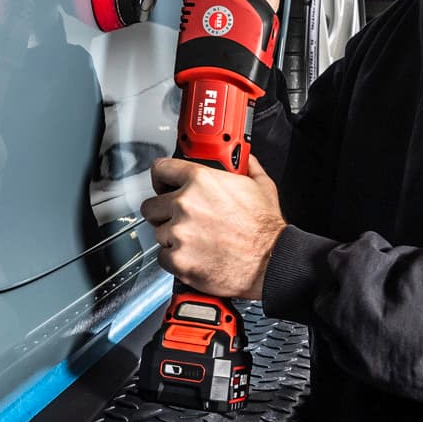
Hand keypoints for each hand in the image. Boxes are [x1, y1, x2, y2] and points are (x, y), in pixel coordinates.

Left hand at [139, 152, 285, 300]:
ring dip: (172, 237)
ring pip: (158, 233)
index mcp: (200, 181)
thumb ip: (246, 167)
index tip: (163, 186)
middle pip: (151, 206)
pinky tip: (194, 257)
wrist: (271, 262)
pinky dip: (175, 259)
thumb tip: (243, 159)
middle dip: (163, 213)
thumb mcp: (261, 186)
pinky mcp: (178, 259)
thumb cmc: (266, 229)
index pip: (161, 170)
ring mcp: (179, 233)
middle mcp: (185, 204)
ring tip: (196, 241)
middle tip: (182, 220)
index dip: (162, 179)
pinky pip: (163, 257)